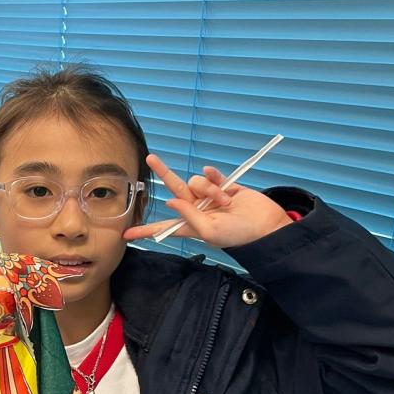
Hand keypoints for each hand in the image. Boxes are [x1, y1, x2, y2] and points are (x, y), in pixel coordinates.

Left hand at [124, 152, 291, 247]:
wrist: (266, 225)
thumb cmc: (238, 234)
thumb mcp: (209, 231)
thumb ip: (189, 216)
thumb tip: (169, 202)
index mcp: (191, 226)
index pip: (164, 227)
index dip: (146, 231)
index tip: (126, 233)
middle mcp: (197, 210)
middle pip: (175, 190)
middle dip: (164, 173)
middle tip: (150, 158)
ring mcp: (210, 197)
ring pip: (196, 182)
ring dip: (209, 189)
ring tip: (225, 202)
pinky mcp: (224, 186)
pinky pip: (211, 175)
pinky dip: (214, 177)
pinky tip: (222, 184)